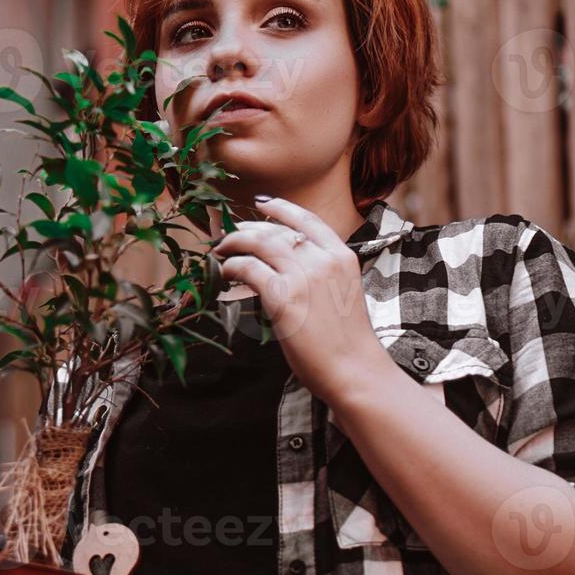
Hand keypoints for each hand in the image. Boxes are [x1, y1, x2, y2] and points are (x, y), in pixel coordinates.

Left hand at [212, 196, 389, 402]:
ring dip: (234, 243)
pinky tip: (224, 273)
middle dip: (248, 229)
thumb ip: (321, 275)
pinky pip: (248, 268)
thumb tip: (289, 269)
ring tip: (220, 251)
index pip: (307, 219)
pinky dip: (231, 267)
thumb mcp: (342, 294)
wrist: (354, 370)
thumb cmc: (348, 343)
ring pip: (258, 243)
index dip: (281, 208)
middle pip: (276, 230)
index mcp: (342, 256)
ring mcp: (303, 276)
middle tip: (231, 235)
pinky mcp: (283, 296)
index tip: (262, 204)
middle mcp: (323, 259)